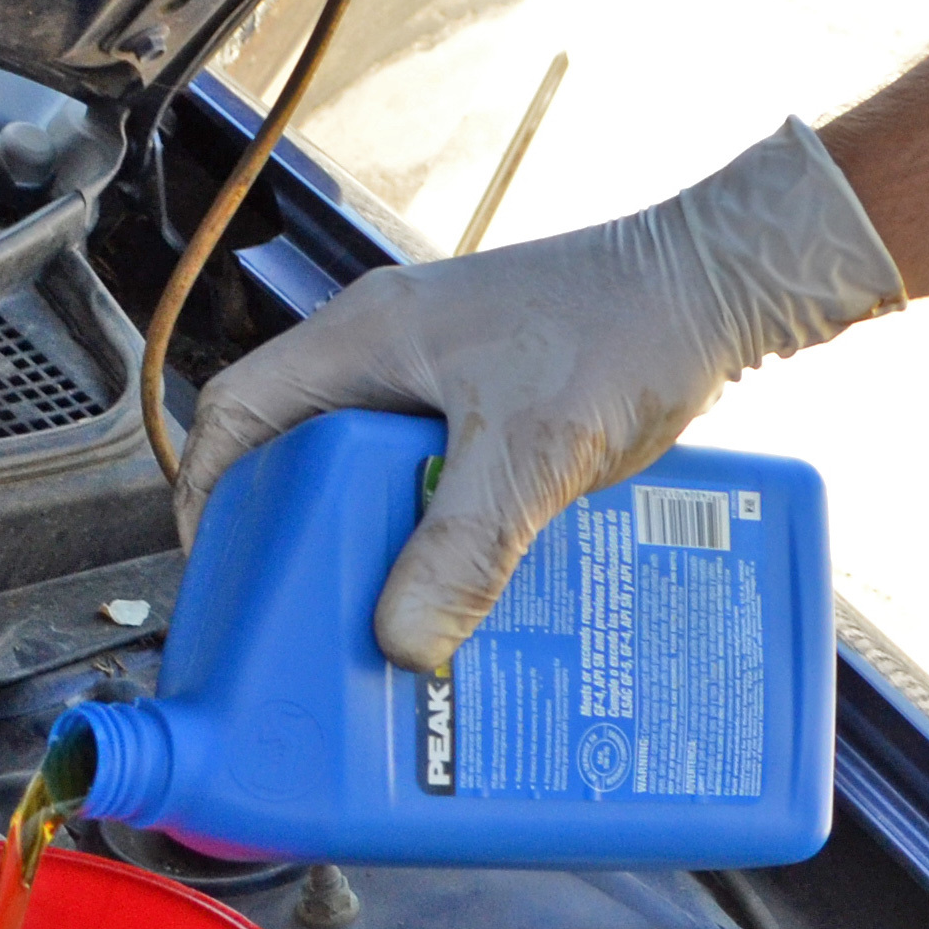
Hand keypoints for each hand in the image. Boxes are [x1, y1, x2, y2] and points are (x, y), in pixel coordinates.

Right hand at [172, 120, 900, 672]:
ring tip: (391, 611)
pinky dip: (439, 526)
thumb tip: (401, 642)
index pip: (237, 411)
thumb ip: (462, 547)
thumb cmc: (623, 330)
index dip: (210, 493)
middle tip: (311, 610)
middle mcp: (387, 348)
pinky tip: (471, 581)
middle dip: (298, 536)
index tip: (220, 570)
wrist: (719, 286)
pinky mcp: (493, 395)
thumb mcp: (530, 451)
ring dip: (377, 538)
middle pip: (298, 453)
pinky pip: (434, 471)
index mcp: (362, 339)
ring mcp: (442, 369)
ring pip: (370, 470)